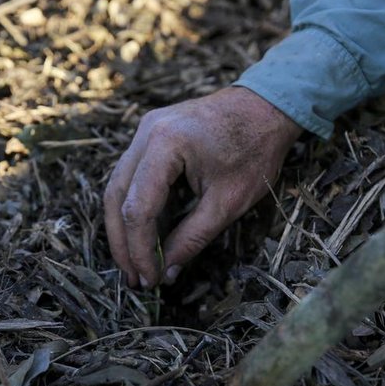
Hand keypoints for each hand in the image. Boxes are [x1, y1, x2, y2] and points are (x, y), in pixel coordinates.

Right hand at [104, 87, 301, 286]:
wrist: (268, 106)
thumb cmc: (255, 149)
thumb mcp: (228, 202)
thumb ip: (193, 237)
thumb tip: (167, 271)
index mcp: (165, 145)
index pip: (138, 208)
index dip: (140, 249)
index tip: (150, 279)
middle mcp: (146, 132)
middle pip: (117, 197)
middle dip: (123, 242)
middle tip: (135, 277)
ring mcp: (145, 130)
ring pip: (118, 186)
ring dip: (123, 226)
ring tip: (135, 261)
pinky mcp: (151, 134)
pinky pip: (132, 175)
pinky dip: (135, 205)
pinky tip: (145, 233)